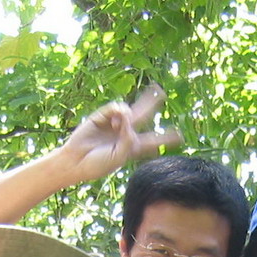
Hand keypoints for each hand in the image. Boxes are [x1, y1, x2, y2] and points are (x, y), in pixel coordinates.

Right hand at [57, 86, 178, 183]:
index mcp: (132, 147)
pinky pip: (117, 108)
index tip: (180, 136)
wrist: (76, 161)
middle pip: (143, 116)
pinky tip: (115, 122)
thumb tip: (129, 116)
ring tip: (119, 126)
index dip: (166, 138)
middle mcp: (125, 133)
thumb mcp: (119, 156)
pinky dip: (119, 113)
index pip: (153, 142)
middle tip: (162, 91)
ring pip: (130, 108)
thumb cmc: (98, 165)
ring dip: (129, 114)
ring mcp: (114, 123)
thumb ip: (128, 139)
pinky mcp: (102, 116)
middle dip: (152, 103)